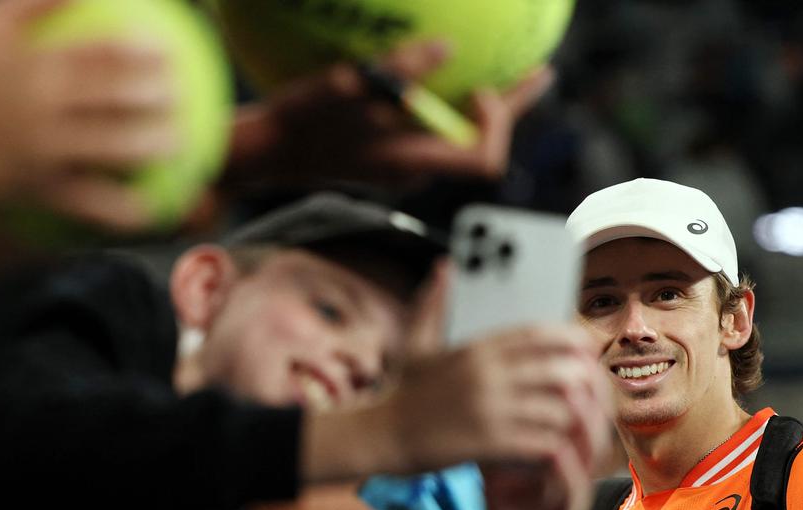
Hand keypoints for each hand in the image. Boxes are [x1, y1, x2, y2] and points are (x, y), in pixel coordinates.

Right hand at [0, 0, 176, 229]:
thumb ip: (35, 4)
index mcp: (33, 66)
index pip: (99, 55)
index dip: (140, 53)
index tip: (168, 52)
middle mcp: (42, 108)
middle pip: (115, 100)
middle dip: (158, 97)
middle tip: (183, 96)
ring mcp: (43, 152)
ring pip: (111, 150)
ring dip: (153, 147)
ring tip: (182, 144)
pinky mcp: (39, 189)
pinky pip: (88, 203)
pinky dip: (121, 210)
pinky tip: (150, 211)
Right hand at [223, 41, 554, 188]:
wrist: (261, 153)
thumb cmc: (303, 122)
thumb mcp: (350, 88)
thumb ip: (401, 70)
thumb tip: (448, 48)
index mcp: (417, 163)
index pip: (485, 157)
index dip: (499, 124)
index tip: (484, 87)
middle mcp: (417, 169)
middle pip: (480, 143)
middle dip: (513, 106)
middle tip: (541, 71)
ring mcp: (400, 165)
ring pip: (457, 137)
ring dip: (483, 106)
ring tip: (505, 73)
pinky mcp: (383, 155)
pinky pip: (430, 130)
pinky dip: (447, 106)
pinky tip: (441, 77)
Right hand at [301, 264, 609, 483]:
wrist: (380, 435)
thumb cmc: (402, 391)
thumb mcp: (416, 341)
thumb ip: (434, 302)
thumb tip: (445, 265)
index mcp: (476, 349)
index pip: (539, 333)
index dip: (571, 337)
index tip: (586, 345)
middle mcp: (487, 375)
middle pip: (559, 369)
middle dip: (583, 378)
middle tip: (591, 388)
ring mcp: (490, 410)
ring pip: (558, 408)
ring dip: (571, 416)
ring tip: (576, 421)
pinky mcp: (490, 444)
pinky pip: (543, 442)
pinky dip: (555, 445)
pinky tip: (554, 447)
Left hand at [454, 379, 609, 509]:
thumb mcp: (503, 464)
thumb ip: (505, 431)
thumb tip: (489, 394)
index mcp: (567, 456)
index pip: (584, 411)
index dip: (581, 381)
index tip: (571, 349)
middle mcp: (576, 475)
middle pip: (594, 427)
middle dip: (591, 394)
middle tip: (581, 364)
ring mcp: (572, 501)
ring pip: (588, 457)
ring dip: (583, 426)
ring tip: (575, 396)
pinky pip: (570, 494)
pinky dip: (564, 471)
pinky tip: (556, 450)